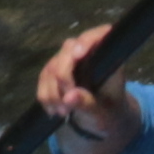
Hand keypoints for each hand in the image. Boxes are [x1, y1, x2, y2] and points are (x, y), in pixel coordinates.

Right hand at [37, 23, 141, 153]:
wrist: (100, 119)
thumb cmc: (110, 111)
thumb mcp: (104, 113)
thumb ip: (89, 104)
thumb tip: (68, 97)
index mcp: (108, 57)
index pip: (101, 35)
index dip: (88, 40)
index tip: (78, 55)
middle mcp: (87, 52)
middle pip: (69, 49)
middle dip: (63, 76)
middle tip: (67, 104)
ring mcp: (69, 60)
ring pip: (53, 65)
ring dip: (53, 91)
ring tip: (63, 113)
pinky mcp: (55, 70)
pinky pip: (43, 78)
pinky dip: (46, 96)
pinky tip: (54, 111)